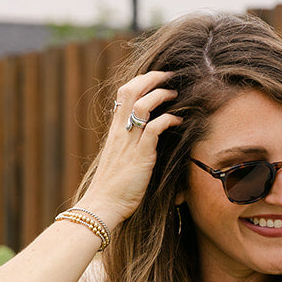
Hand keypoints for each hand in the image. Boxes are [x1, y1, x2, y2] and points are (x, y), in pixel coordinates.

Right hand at [76, 70, 181, 226]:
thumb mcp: (118, 156)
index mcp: (115, 130)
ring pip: (142, 106)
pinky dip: (168, 120)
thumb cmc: (113, 185)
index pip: (124, 93)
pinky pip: (154, 129)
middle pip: (131, 91)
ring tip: (175, 95)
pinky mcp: (140, 156)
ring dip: (161, 95)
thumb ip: (128, 141)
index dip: (141, 80)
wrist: (103, 205)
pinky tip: (179, 121)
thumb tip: (143, 132)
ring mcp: (129, 142)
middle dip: (152, 78)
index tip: (157, 78)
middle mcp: (120, 131)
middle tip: (170, 76)